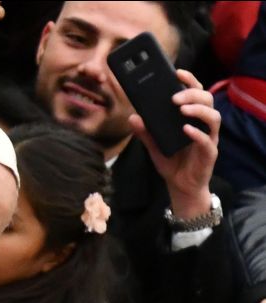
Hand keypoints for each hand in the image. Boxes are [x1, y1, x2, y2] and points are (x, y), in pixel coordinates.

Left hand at [129, 69, 219, 219]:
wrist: (179, 186)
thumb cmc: (170, 161)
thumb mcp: (152, 145)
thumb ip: (144, 132)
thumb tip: (132, 117)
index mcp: (190, 118)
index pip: (195, 93)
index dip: (189, 81)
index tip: (177, 72)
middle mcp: (202, 124)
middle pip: (207, 99)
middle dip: (192, 94)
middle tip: (174, 97)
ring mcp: (208, 138)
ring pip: (213, 117)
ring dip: (198, 110)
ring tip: (182, 109)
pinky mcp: (209, 153)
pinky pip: (207, 140)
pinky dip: (197, 133)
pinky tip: (186, 129)